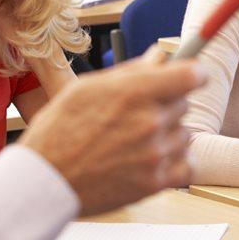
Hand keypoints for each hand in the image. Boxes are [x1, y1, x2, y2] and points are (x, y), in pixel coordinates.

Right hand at [18, 47, 205, 215]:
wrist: (46, 180)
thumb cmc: (59, 131)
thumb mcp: (87, 88)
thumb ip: (130, 71)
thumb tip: (160, 57)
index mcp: (133, 93)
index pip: (191, 75)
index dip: (193, 73)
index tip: (188, 76)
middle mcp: (149, 122)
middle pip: (185, 103)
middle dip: (166, 105)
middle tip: (137, 114)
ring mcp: (154, 154)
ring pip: (185, 134)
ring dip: (169, 134)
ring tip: (136, 140)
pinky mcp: (155, 182)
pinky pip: (188, 164)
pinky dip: (176, 161)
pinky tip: (153, 158)